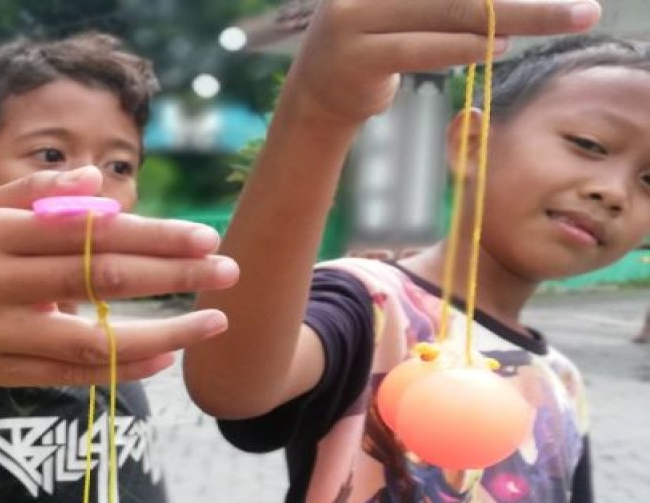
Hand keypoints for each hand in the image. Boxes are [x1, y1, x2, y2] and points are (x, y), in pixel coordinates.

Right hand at [0, 166, 239, 386]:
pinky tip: (168, 356)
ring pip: (90, 339)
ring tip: (214, 322)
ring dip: (160, 333)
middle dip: (169, 274)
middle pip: (95, 279)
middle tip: (228, 270)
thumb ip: (38, 191)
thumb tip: (98, 182)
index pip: (84, 232)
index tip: (205, 236)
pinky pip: (72, 374)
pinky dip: (123, 368)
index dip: (149, 234)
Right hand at [287, 0, 600, 125]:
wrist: (313, 97)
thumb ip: (445, 2)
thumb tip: (507, 4)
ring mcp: (354, 19)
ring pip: (448, 11)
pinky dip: (463, 46)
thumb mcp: (406, 9)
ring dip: (507, 16)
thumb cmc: (374, 47)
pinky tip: (498, 45)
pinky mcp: (355, 57)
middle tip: (583, 8)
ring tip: (558, 18)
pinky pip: (420, 48)